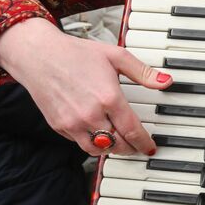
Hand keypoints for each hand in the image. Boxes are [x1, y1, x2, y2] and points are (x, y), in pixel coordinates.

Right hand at [0, 17, 168, 155]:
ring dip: (111, 149)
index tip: (150, 147)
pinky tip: (98, 133)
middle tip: (137, 146)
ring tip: (119, 143)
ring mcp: (73, 123)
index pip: (132, 131)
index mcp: (109, 97)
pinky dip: (92, 142)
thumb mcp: (115, 56)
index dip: (144, 143)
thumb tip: (166, 81)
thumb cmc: (76, 53)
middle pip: (118, 145)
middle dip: (131, 148)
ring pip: (98, 150)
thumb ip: (143, 72)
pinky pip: (80, 143)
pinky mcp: (59, 126)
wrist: (39, 55)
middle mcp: (91, 114)